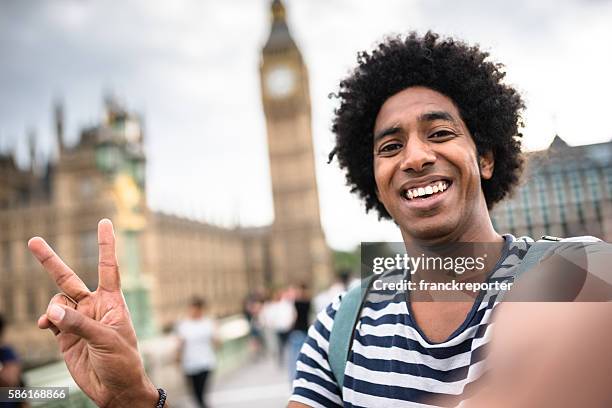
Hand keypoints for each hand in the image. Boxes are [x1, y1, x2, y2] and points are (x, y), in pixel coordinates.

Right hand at [29, 219, 158, 407]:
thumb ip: (78, 324)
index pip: (108, 267)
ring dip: (52, 309)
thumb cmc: (123, 361)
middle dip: (50, 261)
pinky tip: (43, 325)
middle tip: (33, 241)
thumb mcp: (106, 340)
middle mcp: (94, 306)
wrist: (115, 389)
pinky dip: (44, 320)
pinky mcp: (65, 336)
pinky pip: (49, 320)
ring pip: (56, 302)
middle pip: (69, 278)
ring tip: (52, 321)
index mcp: (112, 301)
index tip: (104, 221)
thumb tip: (50, 309)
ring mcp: (78, 320)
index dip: (105, 244)